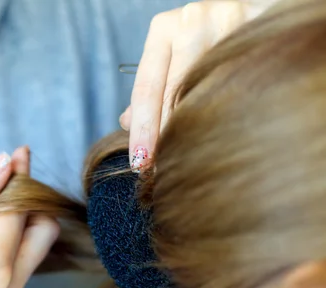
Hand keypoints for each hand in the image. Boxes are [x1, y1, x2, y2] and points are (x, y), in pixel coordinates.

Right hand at [0, 146, 58, 287]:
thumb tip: (6, 162)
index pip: (20, 210)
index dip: (20, 178)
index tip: (20, 152)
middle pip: (44, 230)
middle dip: (29, 202)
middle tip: (1, 185)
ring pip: (36, 246)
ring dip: (19, 222)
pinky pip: (21, 261)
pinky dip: (10, 241)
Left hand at [122, 1, 269, 171]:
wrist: (261, 5)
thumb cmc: (211, 37)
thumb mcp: (175, 54)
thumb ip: (153, 88)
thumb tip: (126, 123)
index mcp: (164, 29)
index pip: (146, 89)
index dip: (142, 130)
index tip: (138, 163)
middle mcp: (192, 20)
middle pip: (173, 94)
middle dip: (166, 136)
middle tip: (163, 171)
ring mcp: (228, 22)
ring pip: (208, 92)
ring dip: (199, 129)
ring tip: (194, 158)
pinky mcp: (261, 29)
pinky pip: (242, 82)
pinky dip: (231, 110)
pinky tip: (229, 132)